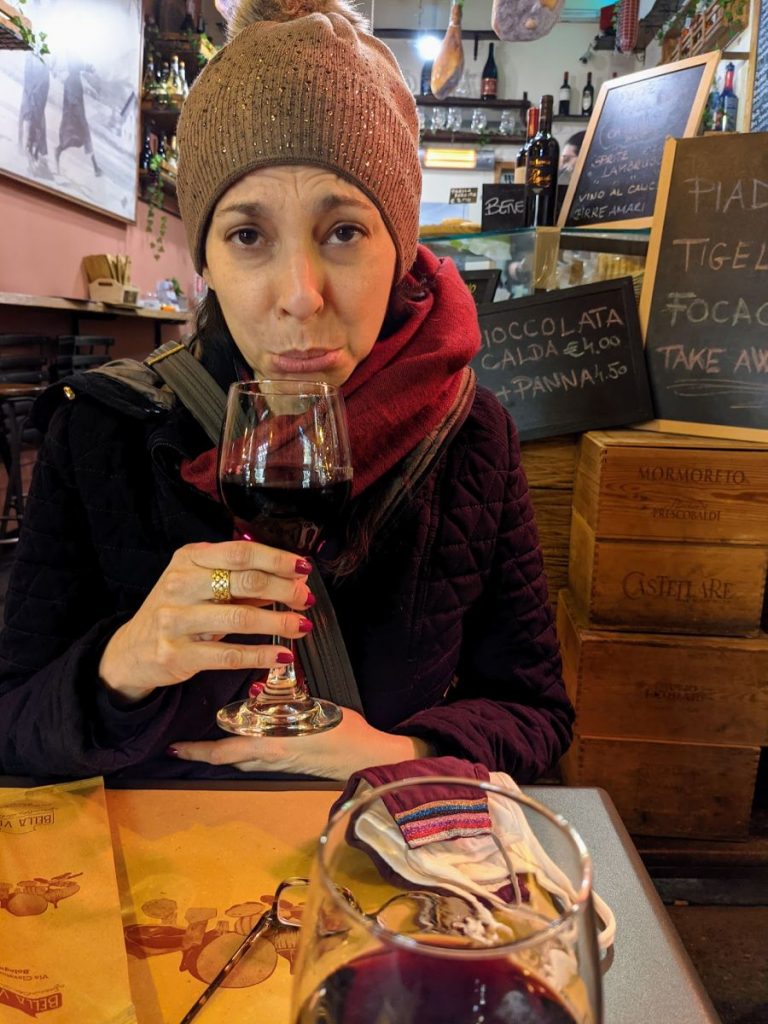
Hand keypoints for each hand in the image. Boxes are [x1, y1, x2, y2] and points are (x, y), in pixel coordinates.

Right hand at [98, 540, 314, 702]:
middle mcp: (179, 585)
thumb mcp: (201, 585)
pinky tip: (282, 654)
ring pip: (239, 618)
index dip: (276, 558)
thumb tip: (291, 580)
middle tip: (306, 598)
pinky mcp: (177, 654)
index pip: (240, 552)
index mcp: (188, 559)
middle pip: (244, 581)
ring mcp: (175, 620)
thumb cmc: (176, 611)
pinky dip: (260, 654)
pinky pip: (228, 655)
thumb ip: (240, 580)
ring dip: (278, 622)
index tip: (303, 567)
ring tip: (302, 626)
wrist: (131, 650)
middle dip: (284, 589)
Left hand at [167, 708, 434, 780]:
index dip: (198, 752)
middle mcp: (270, 759)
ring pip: (242, 761)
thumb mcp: (313, 708)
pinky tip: (246, 739)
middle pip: (228, 760)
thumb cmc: (345, 731)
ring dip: (224, 753)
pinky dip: (245, 752)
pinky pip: (258, 760)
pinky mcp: (291, 766)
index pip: (225, 751)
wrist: (368, 759)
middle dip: (204, 755)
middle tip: (181, 748)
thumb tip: (259, 690)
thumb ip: (285, 700)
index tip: (175, 749)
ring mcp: (281, 766)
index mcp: (272, 745)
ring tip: (208, 740)